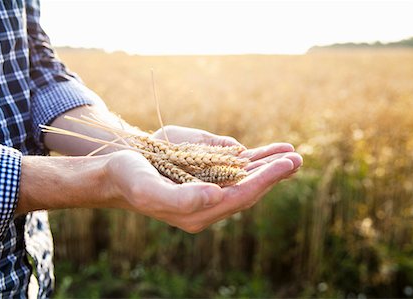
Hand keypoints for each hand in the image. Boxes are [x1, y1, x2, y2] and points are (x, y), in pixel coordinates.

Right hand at [103, 125, 301, 232]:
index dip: (265, 180)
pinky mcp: (202, 176)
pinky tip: (261, 152)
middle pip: (248, 189)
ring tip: (289, 153)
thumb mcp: (149, 188)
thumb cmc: (129, 179)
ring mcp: (206, 190)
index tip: (286, 164)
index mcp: (198, 212)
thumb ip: (182, 199)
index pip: (241, 196)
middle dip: (273, 173)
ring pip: (243, 179)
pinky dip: (249, 161)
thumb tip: (216, 196)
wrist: (116, 171)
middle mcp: (207, 204)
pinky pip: (231, 170)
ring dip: (266, 166)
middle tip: (296, 157)